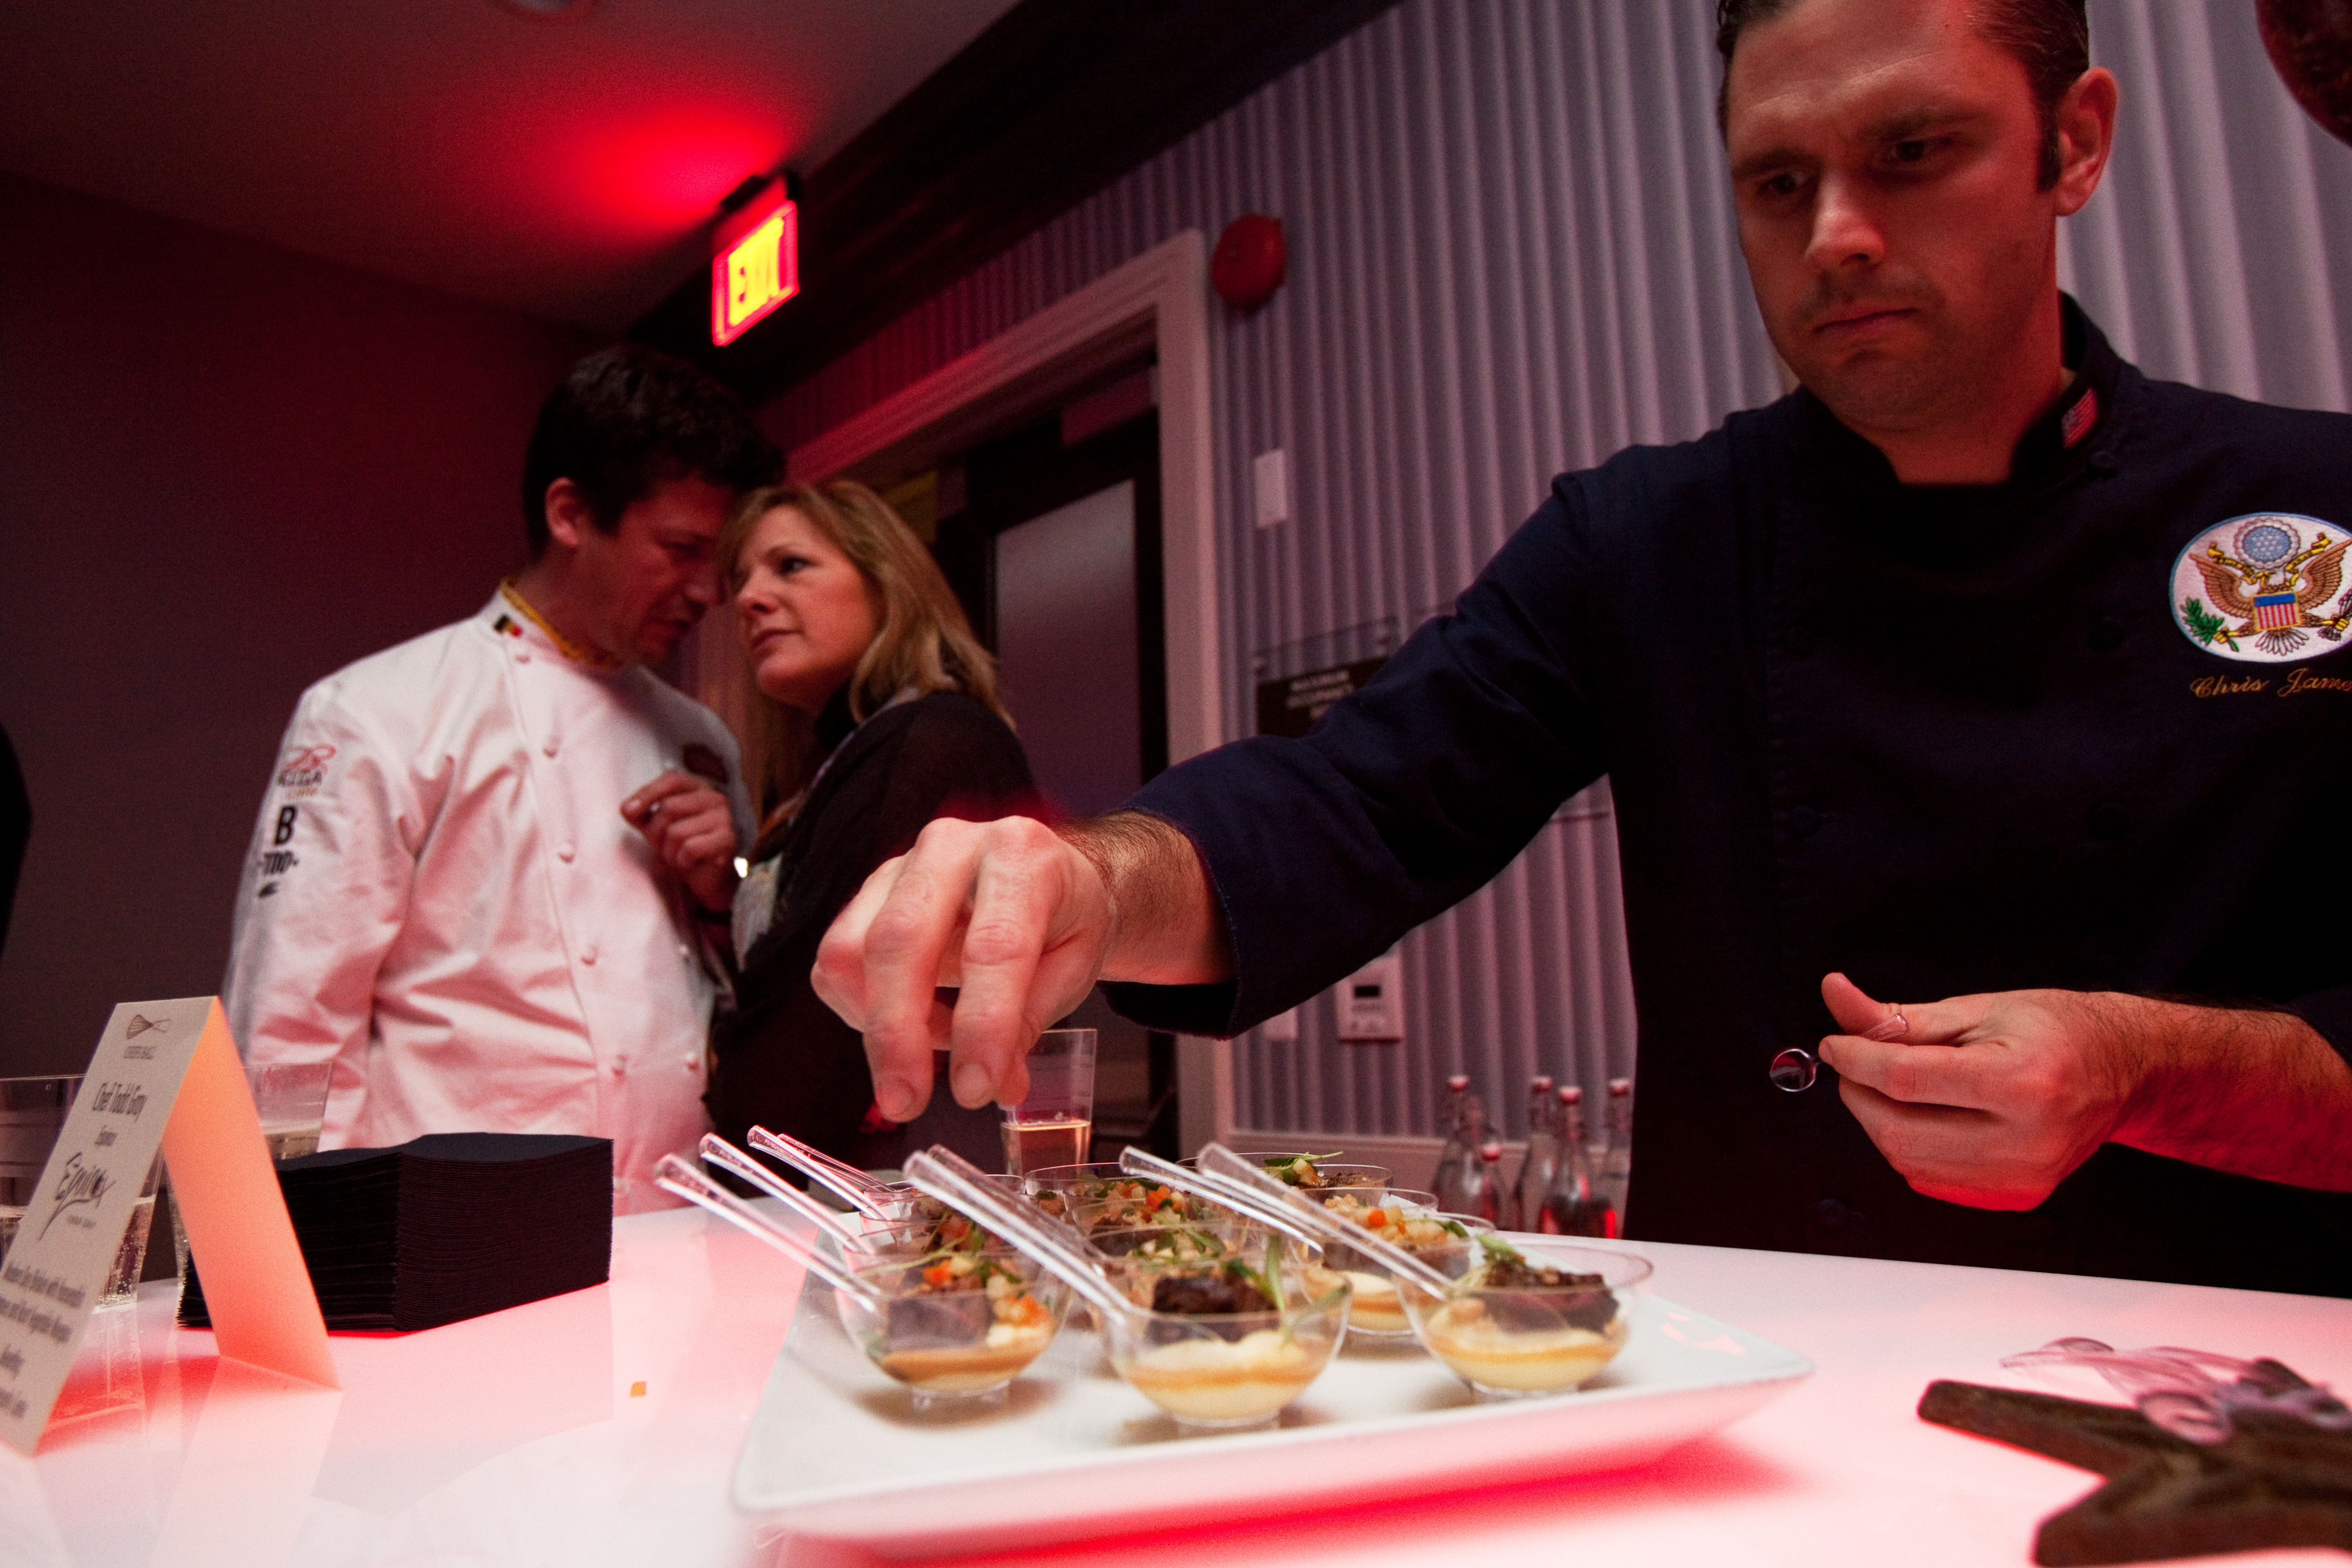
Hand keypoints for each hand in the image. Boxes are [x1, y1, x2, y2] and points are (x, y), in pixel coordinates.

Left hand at [621, 771, 737, 915]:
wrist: (706, 877)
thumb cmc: (681, 846)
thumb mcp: (656, 826)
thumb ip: (641, 813)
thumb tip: (627, 809)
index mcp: (698, 788)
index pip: (672, 779)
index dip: (647, 793)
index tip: (627, 811)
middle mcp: (715, 798)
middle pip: (669, 807)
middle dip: (656, 833)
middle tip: (661, 847)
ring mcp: (724, 818)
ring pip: (677, 832)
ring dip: (669, 852)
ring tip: (677, 856)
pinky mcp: (727, 840)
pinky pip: (690, 849)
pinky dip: (682, 861)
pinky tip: (690, 863)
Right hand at [814, 816, 1116, 1120]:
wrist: (1043, 872)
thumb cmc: (1060, 919)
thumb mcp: (1074, 967)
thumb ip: (1032, 1021)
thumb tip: (996, 1084)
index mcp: (1021, 856)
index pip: (995, 947)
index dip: (983, 1025)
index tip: (977, 1089)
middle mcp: (952, 846)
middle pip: (901, 940)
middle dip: (898, 1034)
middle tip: (907, 1102)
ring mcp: (899, 866)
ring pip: (852, 952)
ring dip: (880, 1024)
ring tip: (932, 1048)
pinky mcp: (865, 894)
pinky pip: (837, 964)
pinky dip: (863, 1011)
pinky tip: (910, 1020)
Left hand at [1816, 971, 2137, 1209]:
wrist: (2122, 1068)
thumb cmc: (2058, 1030)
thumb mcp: (1978, 1009)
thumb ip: (1902, 1017)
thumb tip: (1838, 1000)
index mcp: (2021, 1082)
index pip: (1907, 1080)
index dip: (1856, 1059)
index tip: (1835, 1043)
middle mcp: (2025, 1137)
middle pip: (1899, 1130)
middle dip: (1859, 1095)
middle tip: (1855, 1064)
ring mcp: (2022, 1173)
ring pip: (1908, 1160)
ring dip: (1878, 1121)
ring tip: (1888, 1085)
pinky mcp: (2017, 1191)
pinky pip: (1932, 1176)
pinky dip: (1907, 1144)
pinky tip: (1918, 1113)